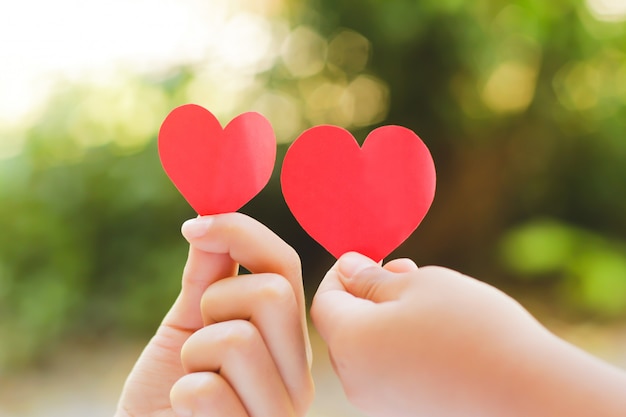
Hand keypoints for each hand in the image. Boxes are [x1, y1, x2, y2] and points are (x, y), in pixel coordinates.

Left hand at [116, 213, 313, 416]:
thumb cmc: (166, 393)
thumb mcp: (186, 326)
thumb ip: (207, 275)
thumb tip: (211, 218)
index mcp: (288, 339)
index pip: (285, 266)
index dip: (242, 233)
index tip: (196, 225)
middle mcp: (298, 374)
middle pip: (272, 294)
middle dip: (215, 303)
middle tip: (197, 336)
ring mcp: (281, 411)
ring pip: (238, 339)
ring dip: (194, 356)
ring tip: (191, 380)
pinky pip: (207, 390)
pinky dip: (182, 394)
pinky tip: (187, 412)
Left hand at [311, 252, 625, 416]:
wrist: (527, 394)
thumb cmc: (472, 329)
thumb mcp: (421, 285)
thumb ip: (373, 279)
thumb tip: (347, 268)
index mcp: (350, 342)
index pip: (323, 301)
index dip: (340, 273)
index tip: (367, 257)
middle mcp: (356, 380)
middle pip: (344, 327)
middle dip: (366, 294)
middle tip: (401, 271)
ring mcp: (380, 402)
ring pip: (368, 348)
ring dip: (385, 318)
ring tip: (425, 298)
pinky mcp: (406, 412)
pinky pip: (388, 371)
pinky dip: (400, 345)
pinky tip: (435, 332)